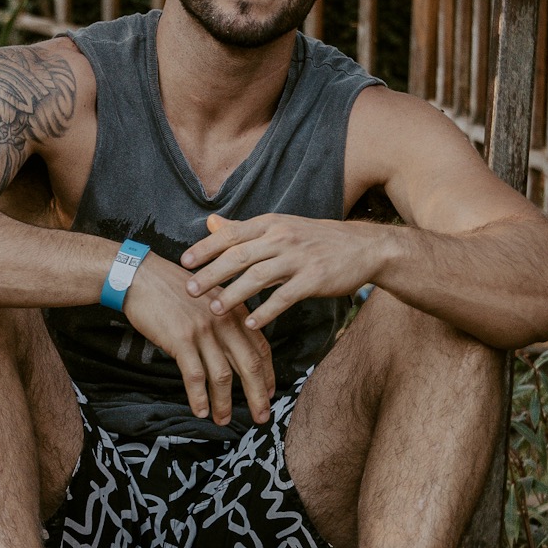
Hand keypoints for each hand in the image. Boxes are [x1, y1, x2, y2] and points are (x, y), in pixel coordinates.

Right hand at [121, 251, 275, 426]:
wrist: (141, 277)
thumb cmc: (172, 288)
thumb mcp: (209, 297)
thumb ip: (225, 319)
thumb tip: (235, 348)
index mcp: (234, 311)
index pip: (260, 348)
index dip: (267, 374)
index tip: (268, 394)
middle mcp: (223, 321)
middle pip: (249, 365)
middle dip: (257, 395)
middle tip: (261, 417)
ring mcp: (203, 331)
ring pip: (223, 375)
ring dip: (225, 403)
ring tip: (224, 420)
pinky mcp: (181, 339)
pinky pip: (195, 376)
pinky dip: (199, 397)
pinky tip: (201, 411)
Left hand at [181, 212, 382, 331]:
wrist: (363, 247)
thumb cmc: (316, 239)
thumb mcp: (280, 227)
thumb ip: (244, 229)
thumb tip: (210, 223)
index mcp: (271, 224)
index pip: (231, 235)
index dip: (206, 248)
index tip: (184, 263)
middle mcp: (282, 238)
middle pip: (239, 256)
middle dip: (212, 274)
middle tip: (190, 290)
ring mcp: (299, 258)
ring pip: (258, 277)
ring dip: (233, 294)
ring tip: (213, 310)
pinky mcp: (314, 279)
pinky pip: (284, 298)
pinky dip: (265, 312)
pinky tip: (250, 324)